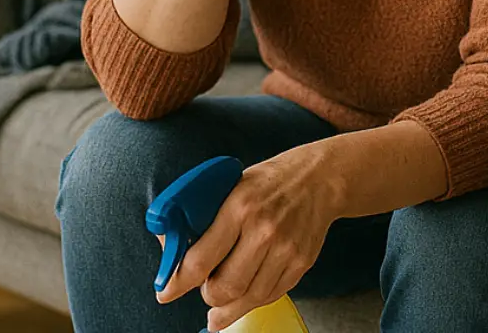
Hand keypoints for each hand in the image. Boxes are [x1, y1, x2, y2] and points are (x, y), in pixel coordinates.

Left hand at [155, 146, 337, 330]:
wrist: (321, 178)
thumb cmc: (270, 181)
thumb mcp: (231, 185)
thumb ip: (205, 217)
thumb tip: (173, 248)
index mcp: (239, 207)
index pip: (201, 259)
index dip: (178, 282)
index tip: (165, 292)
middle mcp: (263, 231)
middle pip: (225, 287)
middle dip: (207, 296)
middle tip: (203, 291)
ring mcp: (286, 250)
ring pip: (249, 298)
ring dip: (229, 308)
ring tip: (219, 309)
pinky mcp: (302, 263)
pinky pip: (272, 295)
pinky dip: (254, 300)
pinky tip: (245, 296)